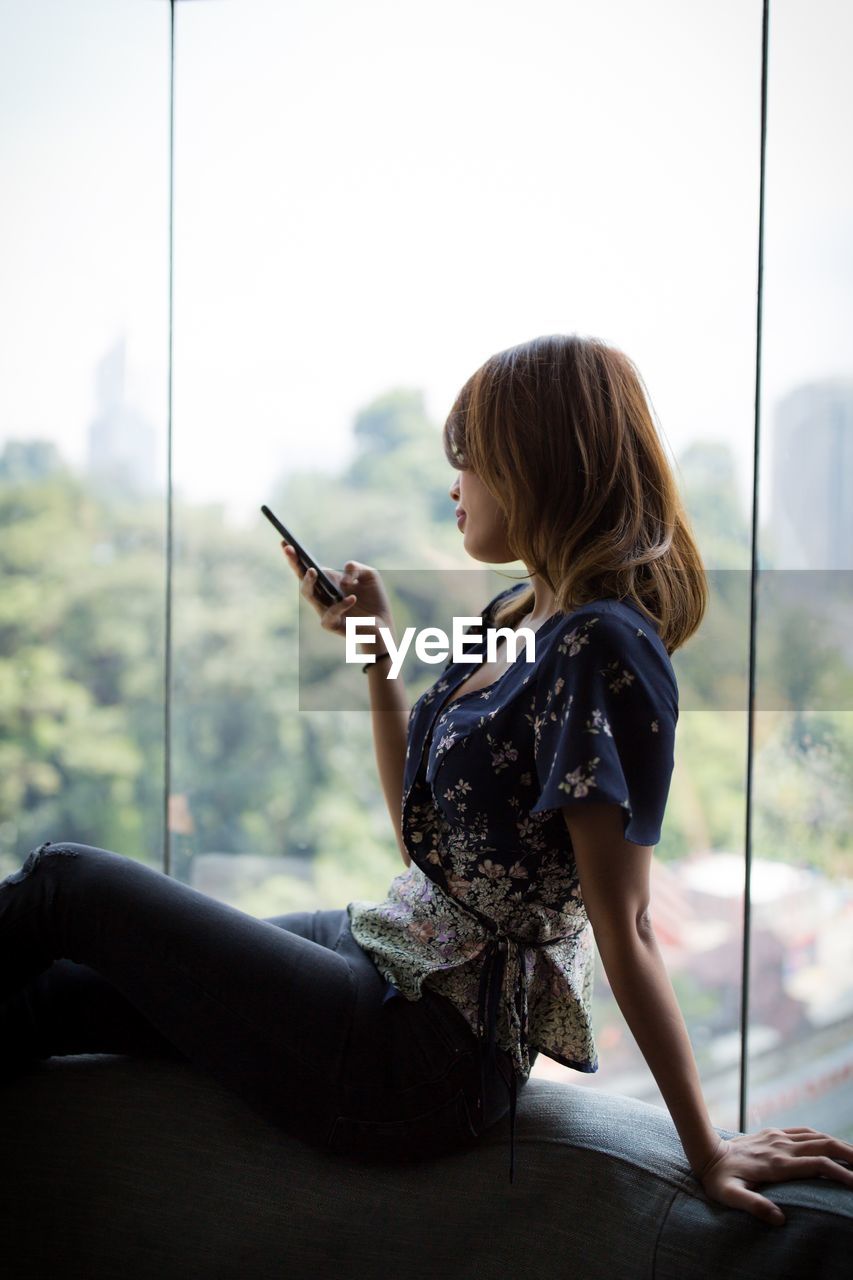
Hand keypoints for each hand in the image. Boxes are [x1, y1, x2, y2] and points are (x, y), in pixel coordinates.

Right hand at [280, 544, 394, 645]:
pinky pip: (330, 613)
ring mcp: (324, 610)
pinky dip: (341, 605)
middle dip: (294, 563)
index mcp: (327, 582)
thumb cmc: (374, 599)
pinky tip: (352, 598)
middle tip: (289, 549)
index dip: (295, 556)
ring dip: (308, 582)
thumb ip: (356, 568)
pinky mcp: (332, 624)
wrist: (383, 624)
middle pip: (302, 578)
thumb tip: (343, 577)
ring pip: (309, 595)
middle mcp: (322, 595)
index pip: (307, 567)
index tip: (285, 541)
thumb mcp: (369, 576)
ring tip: (313, 570)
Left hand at [696, 1127, 852, 1226]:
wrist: (707, 1152)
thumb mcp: (730, 1196)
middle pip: (824, 1144)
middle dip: (849, 1154)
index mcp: (777, 1164)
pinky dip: (823, 1137)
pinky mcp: (774, 1133)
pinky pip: (804, 1131)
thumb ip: (753, 1206)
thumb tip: (780, 1220)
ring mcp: (778, 1137)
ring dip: (840, 1144)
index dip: (840, 1172)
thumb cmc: (719, 1180)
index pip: (818, 1164)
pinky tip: (831, 1144)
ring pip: (817, 1135)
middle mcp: (781, 1147)